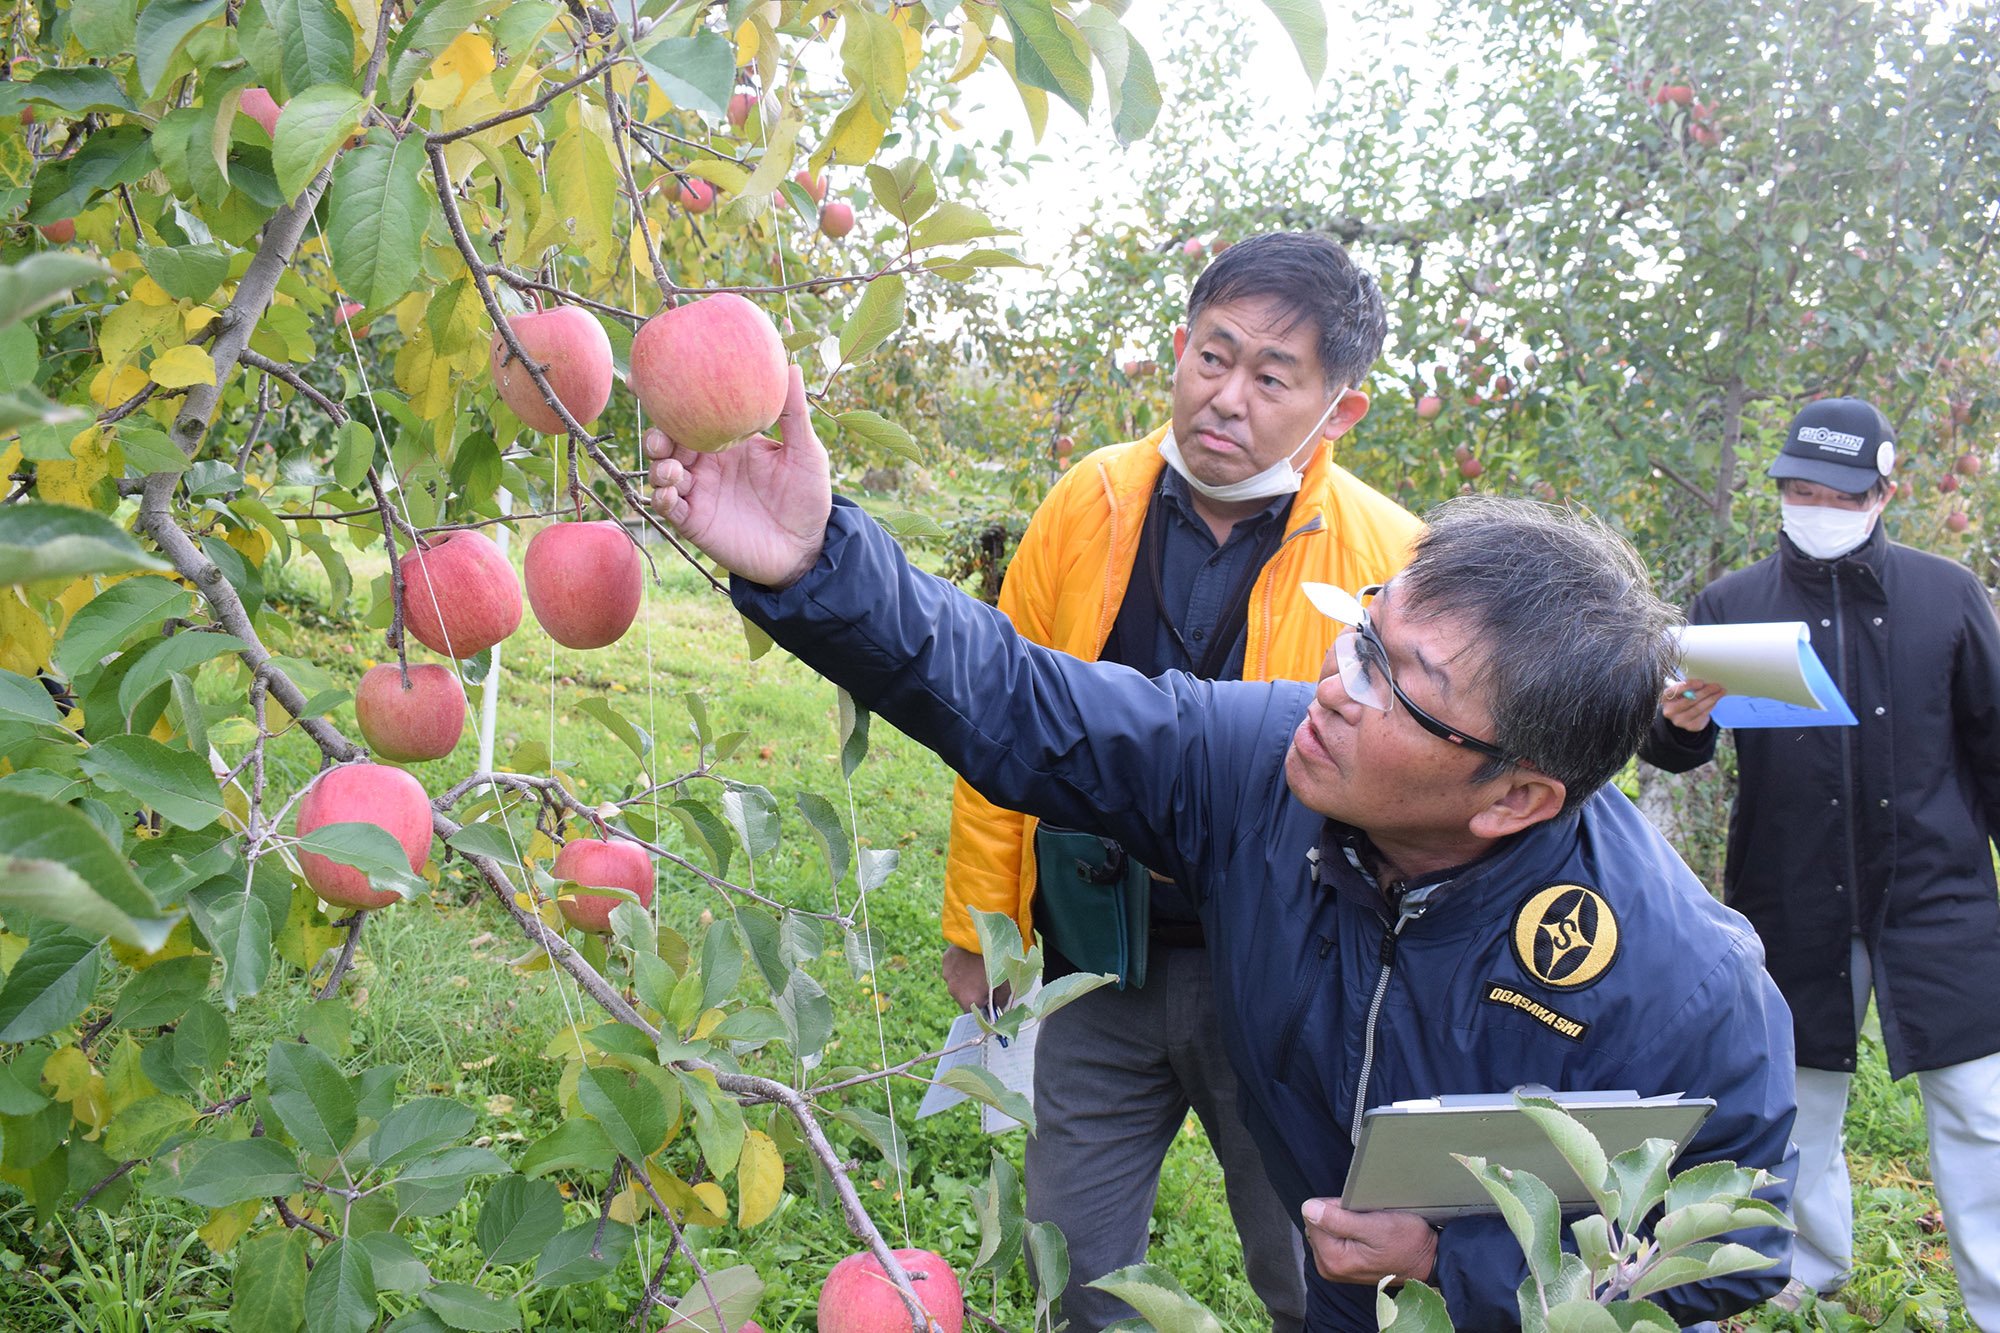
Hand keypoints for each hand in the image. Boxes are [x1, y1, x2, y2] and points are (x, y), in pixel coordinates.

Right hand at [644, 364, 831, 589]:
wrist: (805, 548)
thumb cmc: (807, 497)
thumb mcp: (805, 453)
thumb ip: (794, 413)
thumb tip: (793, 365)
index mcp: (727, 440)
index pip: (693, 414)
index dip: (668, 398)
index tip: (646, 376)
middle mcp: (707, 463)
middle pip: (668, 441)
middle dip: (657, 434)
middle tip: (662, 434)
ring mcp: (698, 492)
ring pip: (662, 471)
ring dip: (660, 466)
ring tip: (674, 469)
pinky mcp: (694, 521)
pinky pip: (668, 507)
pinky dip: (662, 498)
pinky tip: (670, 493)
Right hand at [941, 943, 1009, 1013]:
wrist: (983, 935)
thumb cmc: (997, 961)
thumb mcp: (1006, 985)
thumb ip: (1000, 1001)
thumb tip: (997, 1006)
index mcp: (968, 1000)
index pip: (973, 1013)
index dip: (982, 1008)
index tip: (989, 1000)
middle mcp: (954, 991)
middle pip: (964, 998)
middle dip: (974, 991)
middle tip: (986, 980)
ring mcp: (947, 975)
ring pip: (958, 982)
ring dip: (966, 978)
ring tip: (978, 966)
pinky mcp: (946, 961)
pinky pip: (953, 968)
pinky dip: (961, 966)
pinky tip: (970, 957)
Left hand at [1300, 1198, 1437, 1285]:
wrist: (1428, 1260)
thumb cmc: (1408, 1243)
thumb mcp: (1375, 1226)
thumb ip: (1338, 1219)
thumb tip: (1308, 1208)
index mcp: (1332, 1259)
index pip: (1313, 1216)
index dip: (1335, 1206)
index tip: (1359, 1212)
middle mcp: (1329, 1267)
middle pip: (1317, 1224)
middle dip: (1338, 1215)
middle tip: (1367, 1221)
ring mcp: (1335, 1268)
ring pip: (1326, 1229)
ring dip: (1344, 1223)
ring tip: (1369, 1228)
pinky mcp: (1343, 1265)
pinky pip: (1336, 1238)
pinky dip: (1348, 1231)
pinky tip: (1367, 1235)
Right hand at [1660, 677, 1725, 731]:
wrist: (1681, 716)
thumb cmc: (1682, 698)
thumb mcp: (1681, 691)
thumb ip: (1689, 687)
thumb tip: (1706, 684)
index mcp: (1665, 699)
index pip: (1674, 691)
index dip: (1688, 686)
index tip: (1701, 682)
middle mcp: (1670, 711)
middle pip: (1690, 700)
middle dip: (1705, 692)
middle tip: (1717, 686)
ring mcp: (1680, 721)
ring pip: (1699, 708)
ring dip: (1712, 699)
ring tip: (1721, 692)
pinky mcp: (1690, 726)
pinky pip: (1704, 715)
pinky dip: (1711, 706)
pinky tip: (1715, 700)